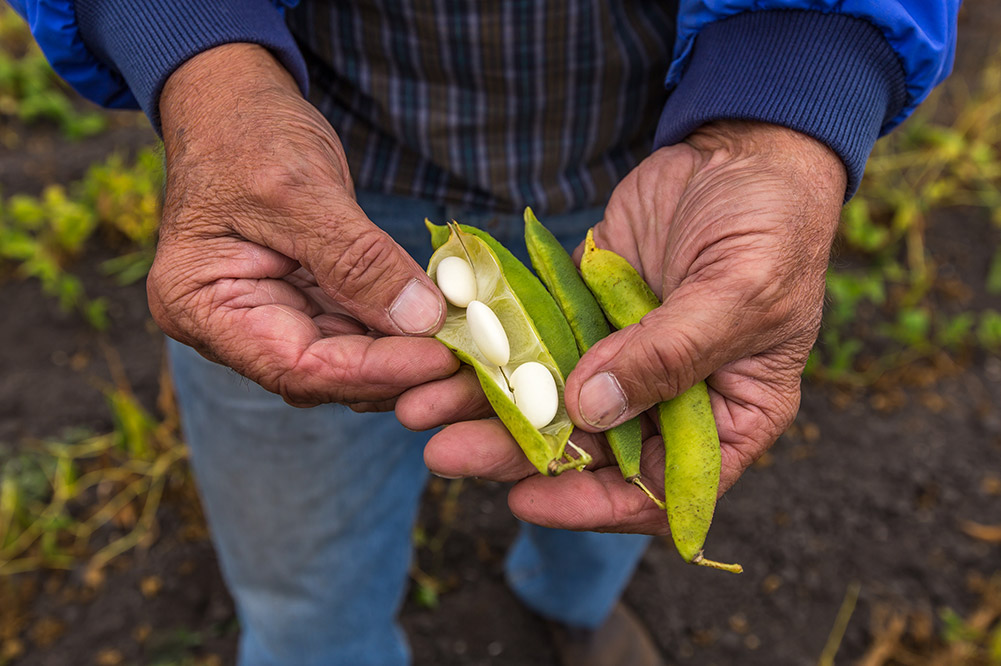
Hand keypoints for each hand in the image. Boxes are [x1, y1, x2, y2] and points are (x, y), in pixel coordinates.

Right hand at [148, 44, 456, 407]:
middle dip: (398, 371)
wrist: (235, 102)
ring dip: (405, 356)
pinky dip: (400, 328)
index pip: (295, 366)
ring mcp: (272, 317)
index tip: (439, 356)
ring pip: (348, 361)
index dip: (373, 370)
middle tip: (468, 359)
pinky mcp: (307, 302)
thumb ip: (358, 259)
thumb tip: (422, 320)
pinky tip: (445, 321)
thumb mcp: (301, 190)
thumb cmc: (247, 133)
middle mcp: (232, 328)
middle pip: (324, 375)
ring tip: (466, 342)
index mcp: (201, 306)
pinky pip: (358, 330)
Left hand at [403, 121, 845, 532]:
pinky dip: (493, 351)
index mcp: (727, 417)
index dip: (592, 504)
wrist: (742, 149)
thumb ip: (670, 355)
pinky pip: (535, 342)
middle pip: (588, 450)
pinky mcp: (586, 313)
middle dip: (514, 453)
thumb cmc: (771, 224)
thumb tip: (591, 411)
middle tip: (444, 452)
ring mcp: (622, 355)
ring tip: (420, 407)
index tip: (527, 500)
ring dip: (487, 407)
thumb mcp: (740, 292)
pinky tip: (446, 355)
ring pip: (550, 399)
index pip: (658, 487)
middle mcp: (669, 397)